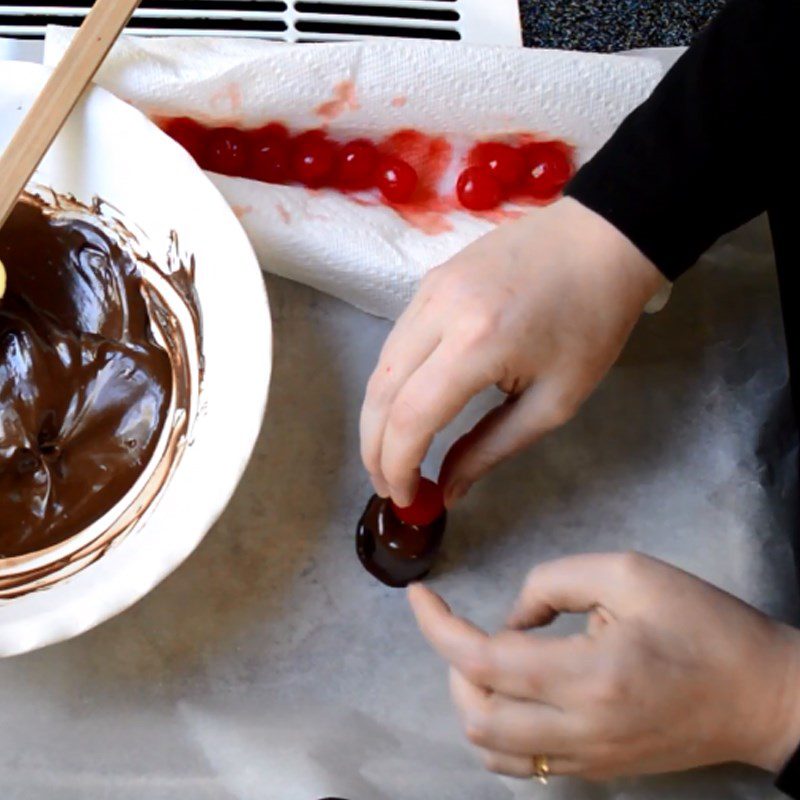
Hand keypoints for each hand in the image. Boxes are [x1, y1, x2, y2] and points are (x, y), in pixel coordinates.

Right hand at [360, 197, 664, 506]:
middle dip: (373, 448)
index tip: (406, 500)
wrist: (602, 238)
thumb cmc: (592, 322)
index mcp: (477, 343)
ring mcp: (428, 289)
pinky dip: (390, 382)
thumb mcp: (555, 400)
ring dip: (377, 417)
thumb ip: (491, 448)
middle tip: (387, 486)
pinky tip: (404, 406)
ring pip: (380, 366)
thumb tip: (448, 491)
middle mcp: (439, 312)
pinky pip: (396, 341)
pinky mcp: (429, 280)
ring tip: (391, 454)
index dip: (397, 466)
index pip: (410, 417)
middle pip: (380, 392)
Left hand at [409, 553, 799, 780]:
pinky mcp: (595, 771)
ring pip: (490, 748)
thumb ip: (552, 583)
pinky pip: (520, 764)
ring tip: (487, 658)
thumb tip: (511, 619)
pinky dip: (495, 727)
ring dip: (469, 698)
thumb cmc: (701, 625)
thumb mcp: (628, 573)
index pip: (485, 659)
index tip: (418, 595)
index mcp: (590, 674)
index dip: (438, 627)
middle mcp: (580, 729)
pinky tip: (511, 692)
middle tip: (465, 625)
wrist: (763, 695)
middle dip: (452, 665)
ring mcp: (586, 759)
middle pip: (475, 715)